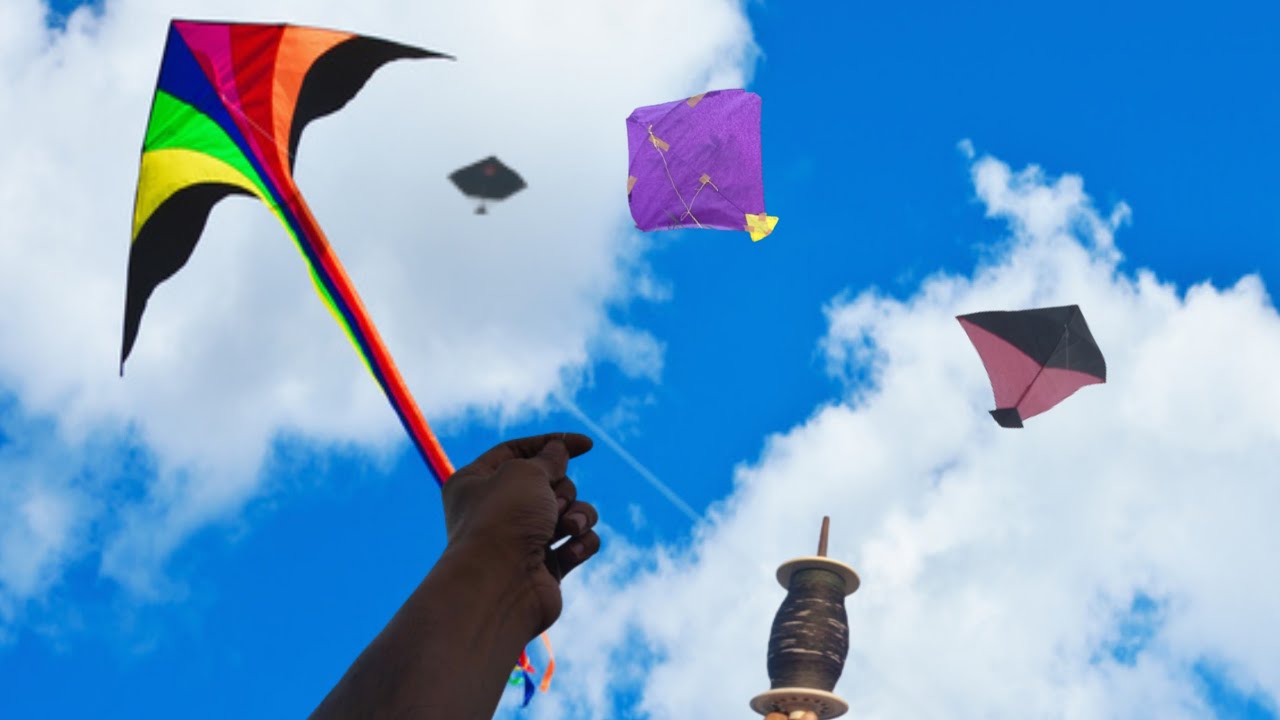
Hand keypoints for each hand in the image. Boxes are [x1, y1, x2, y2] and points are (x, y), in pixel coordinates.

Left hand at [442, 432, 600, 635]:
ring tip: (569, 528)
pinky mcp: (546, 567)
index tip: (587, 444)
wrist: (499, 586)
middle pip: (550, 482)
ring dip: (579, 514)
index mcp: (475, 482)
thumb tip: (559, 451)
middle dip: (562, 490)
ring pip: (570, 512)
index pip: (517, 450)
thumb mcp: (525, 471)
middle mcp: (496, 510)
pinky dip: (581, 543)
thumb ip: (549, 458)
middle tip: (553, 503)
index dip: (553, 443)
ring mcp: (522, 540)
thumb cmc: (503, 521)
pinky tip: (572, 551)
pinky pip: (578, 543)